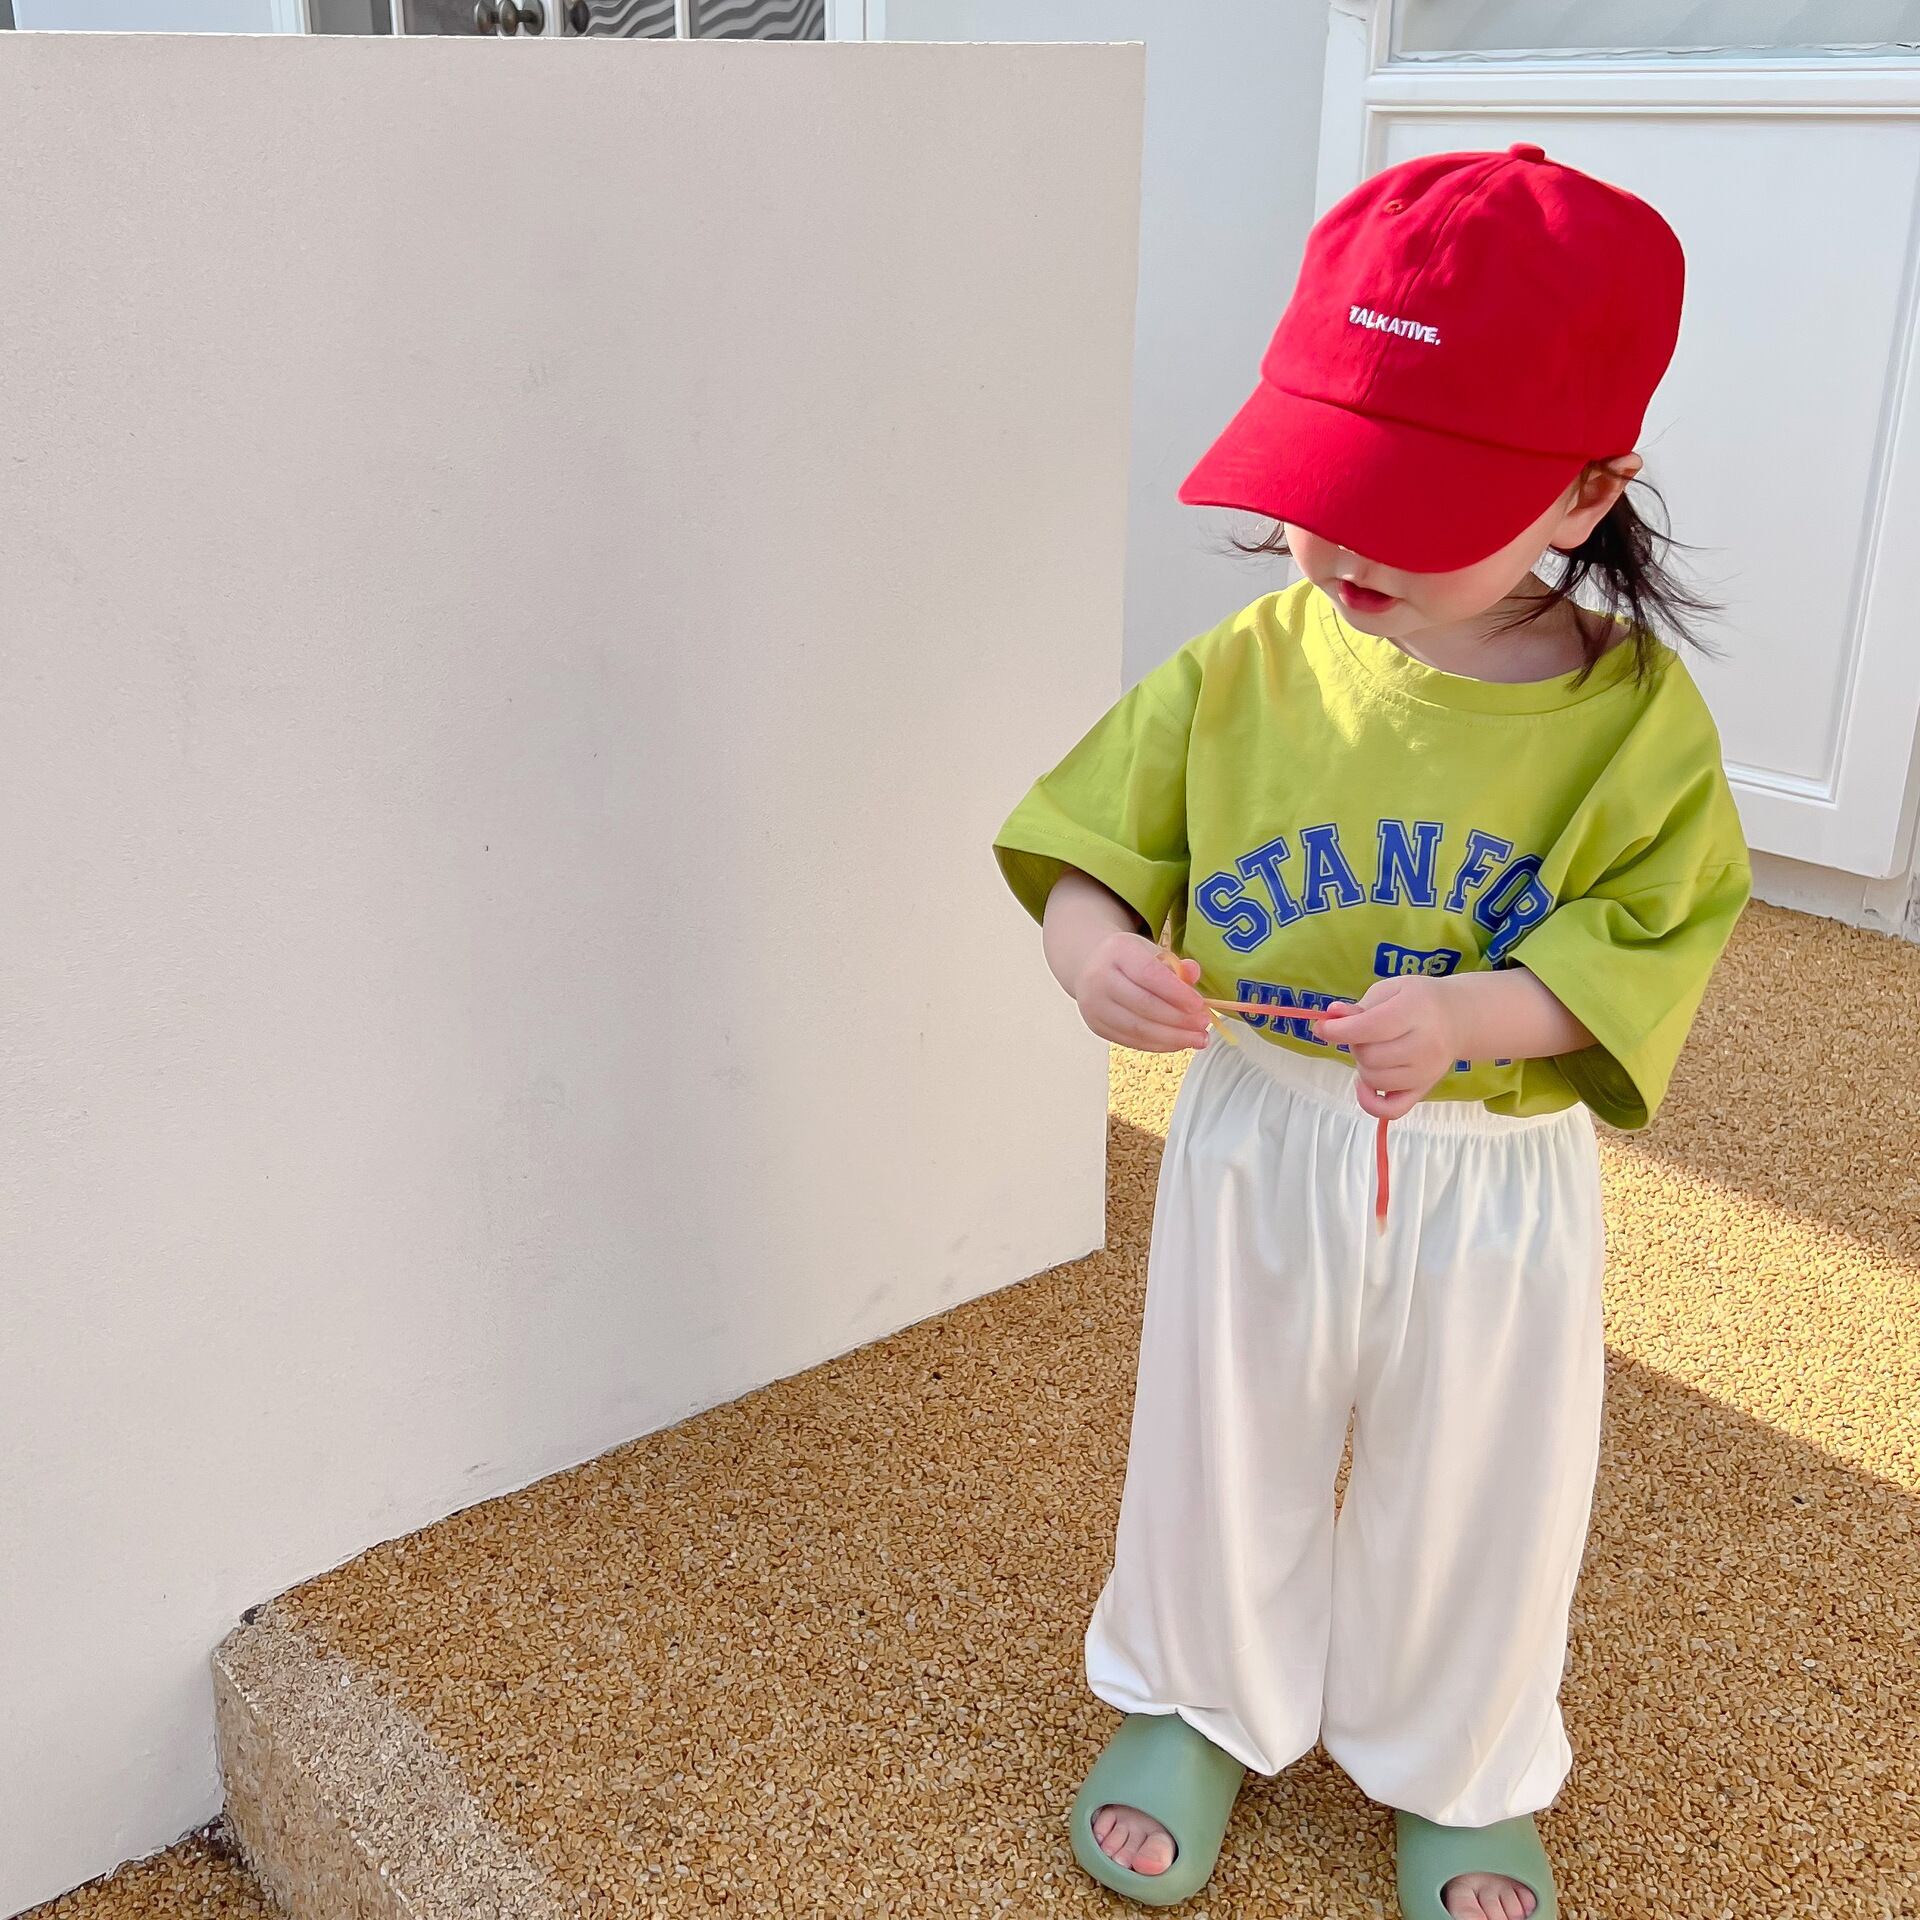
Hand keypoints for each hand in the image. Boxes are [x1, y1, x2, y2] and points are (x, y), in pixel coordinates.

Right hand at [1071, 931, 1212, 1052]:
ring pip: (1138, 1029)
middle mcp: (1099, 978)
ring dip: (1172, 1038)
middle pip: (1144, 1005)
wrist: (1093, 969)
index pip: (1148, 974)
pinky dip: (1159, 1045)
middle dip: (1178, 1019)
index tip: (1200, 1005)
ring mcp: (1094, 1006)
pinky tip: (1178, 1043)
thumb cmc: (1131, 960)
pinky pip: (1132, 1041)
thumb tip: (1193, 974)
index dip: (1176, 993)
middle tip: (1203, 1025)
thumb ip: (1176, 964)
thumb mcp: (1153, 952)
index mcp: (1117, 951)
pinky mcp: (1097, 1027)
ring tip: (1198, 1039)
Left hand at [1320, 976, 1467, 1120]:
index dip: (1338, 1030)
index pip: (1369, 1027)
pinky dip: (1370, 1102)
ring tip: (1373, 1050)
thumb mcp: (1388, 991)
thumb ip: (1359, 1006)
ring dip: (1362, 1067)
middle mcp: (1424, 1045)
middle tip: (1362, 1034)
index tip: (1321, 1027)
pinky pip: (1391, 1110)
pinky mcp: (1423, 1090)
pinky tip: (1364, 1085)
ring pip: (1374, 1080)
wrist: (1457, 1018)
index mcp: (1414, 1011)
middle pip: (1369, 1056)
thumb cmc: (1417, 1000)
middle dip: (1355, 1045)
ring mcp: (1426, 1072)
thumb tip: (1332, 1017)